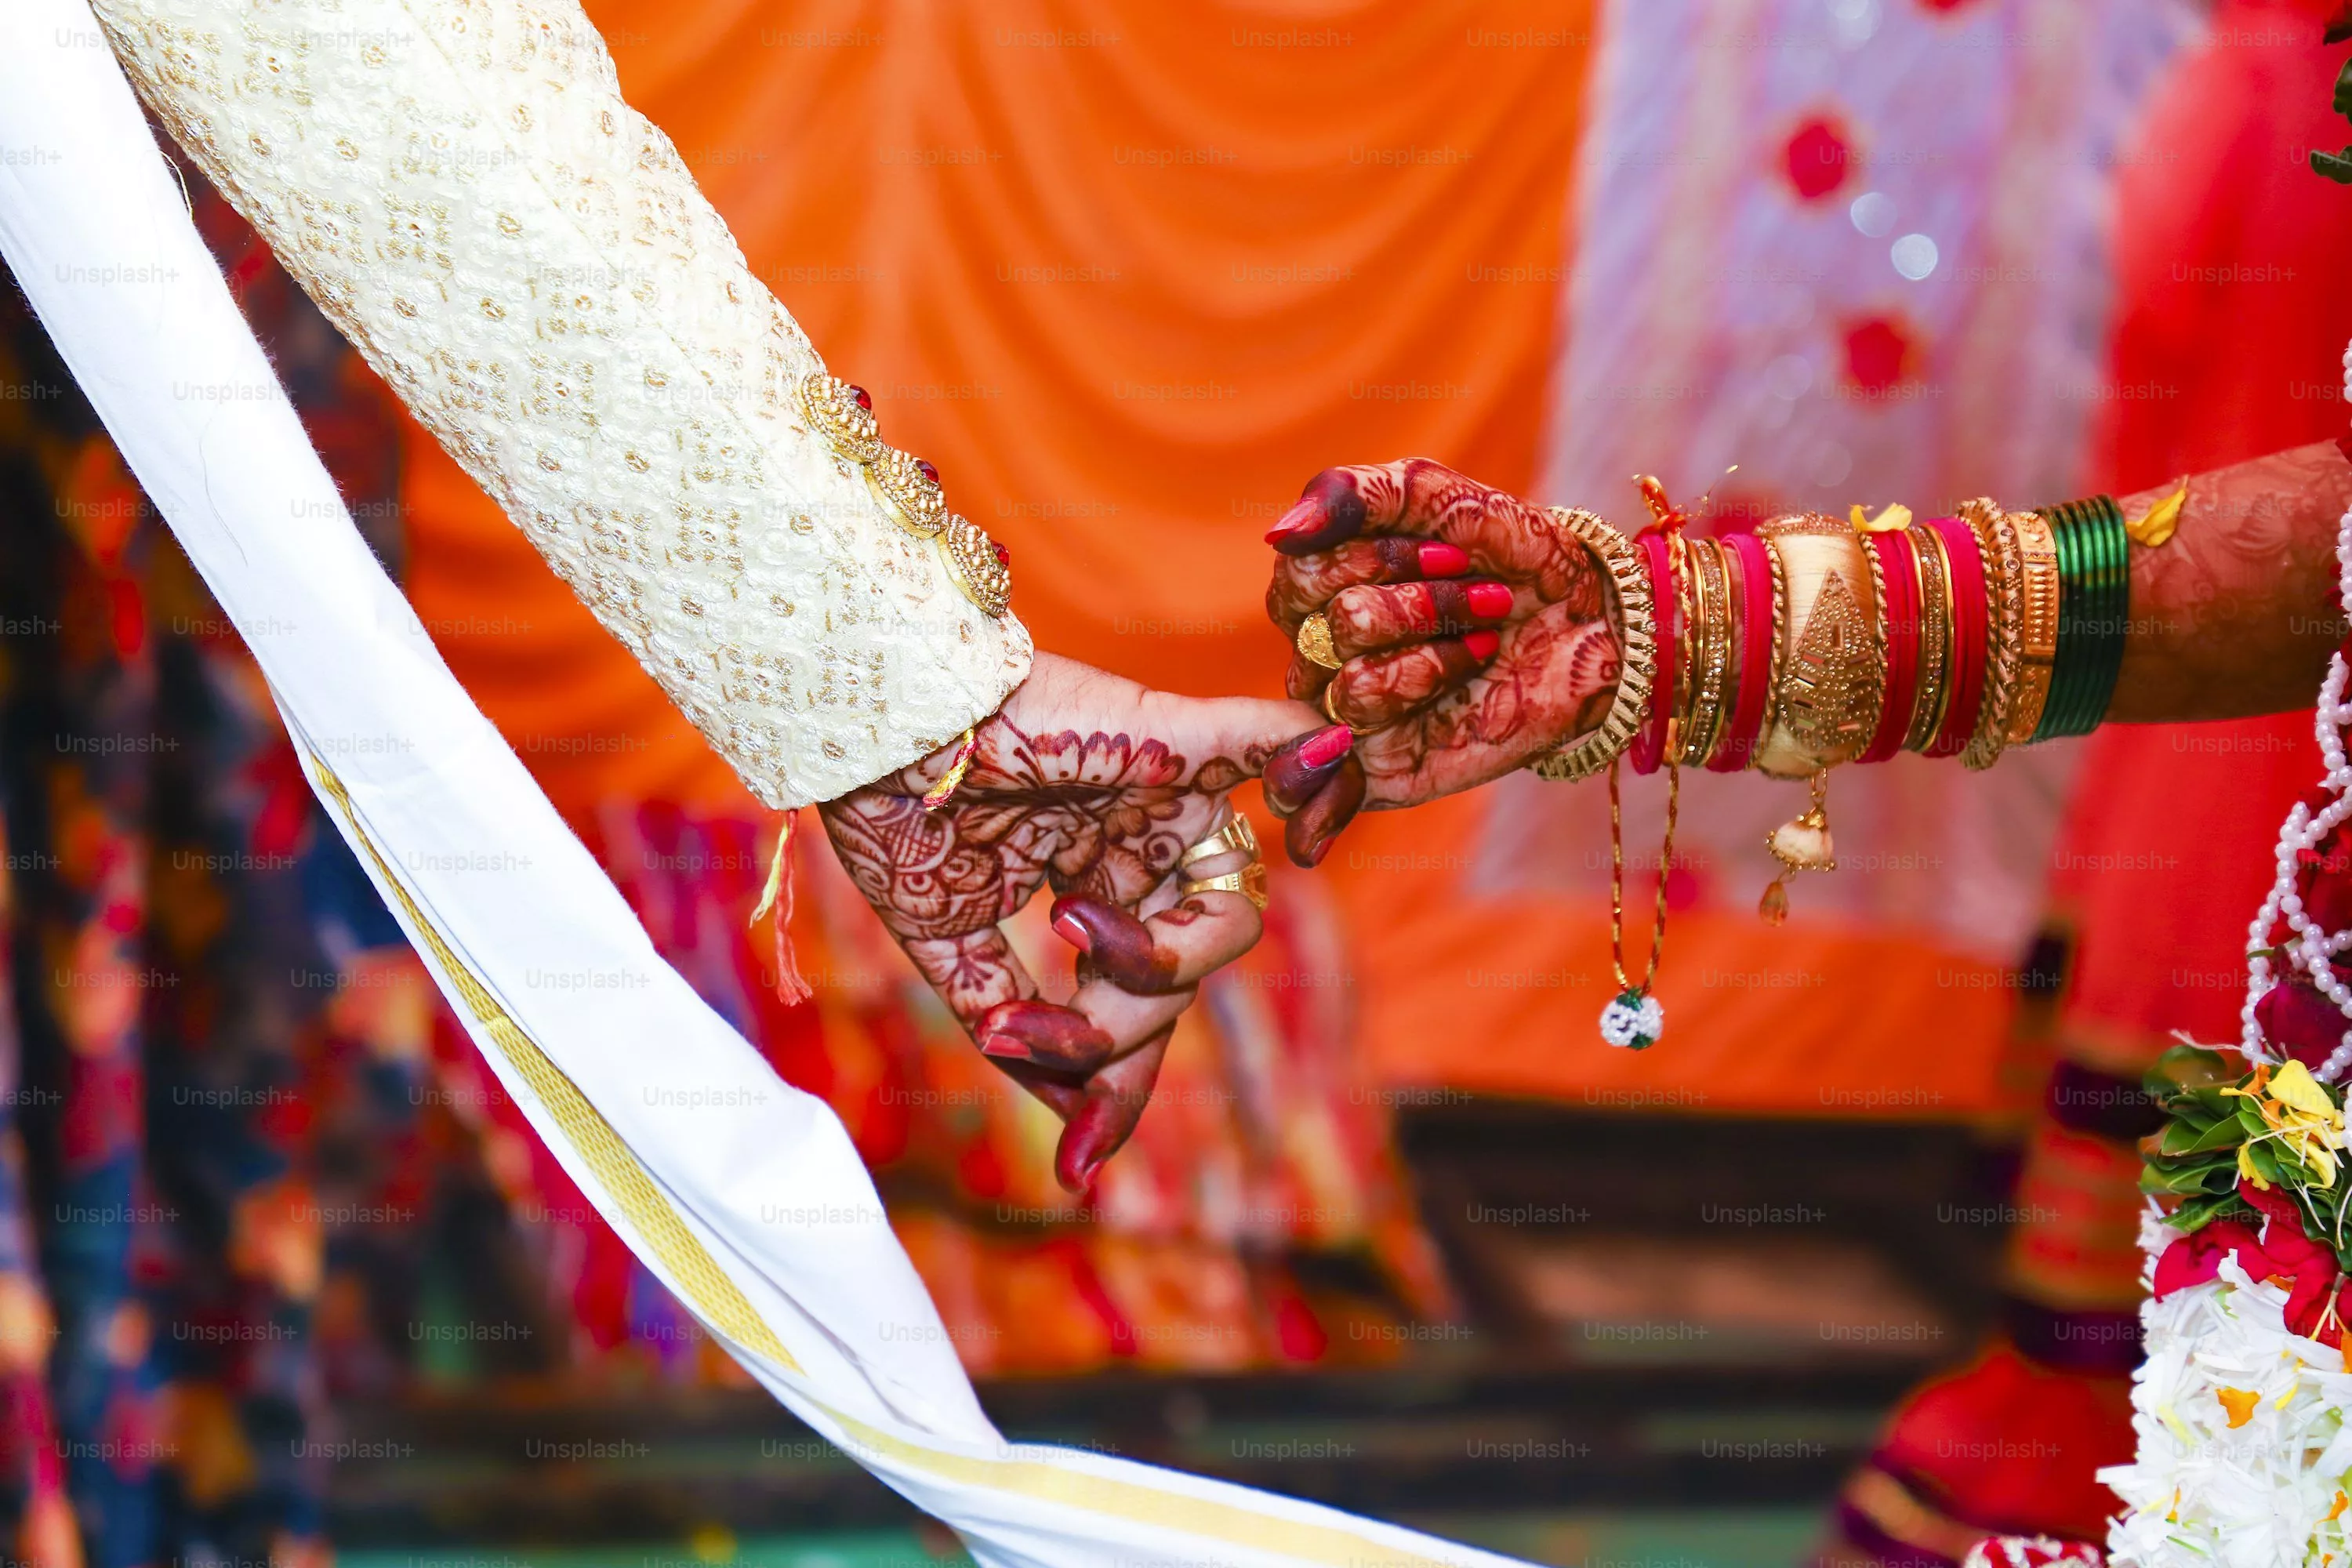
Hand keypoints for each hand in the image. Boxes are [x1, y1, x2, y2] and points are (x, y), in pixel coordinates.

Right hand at [816, 652, 1327, 1191]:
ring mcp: (1166, 797)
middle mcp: (1141, 848)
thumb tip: (1068, 1100)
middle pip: (1185, 974)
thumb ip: (1015, 1018)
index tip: (1079, 1164)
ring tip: (1071, 928)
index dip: (1115, 1087)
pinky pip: (1270, 740)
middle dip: (1119, 1033)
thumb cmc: (890, 812)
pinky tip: (1325, 758)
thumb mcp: (949, 941)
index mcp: (1089, 886)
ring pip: (1230, 914)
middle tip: (1037, 1039)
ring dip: (1154, 958)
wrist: (859, 728)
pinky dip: (1314, 759)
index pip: (1137, 1001)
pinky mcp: (1174, 738)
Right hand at [1259, 458, 1619, 865]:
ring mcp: (1351, 720)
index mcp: (1324, 600)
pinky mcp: (1380, 768)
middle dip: (1418, 598)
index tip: (1453, 548)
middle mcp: (1327, 663)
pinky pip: (1361, 721)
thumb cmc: (1514, 555)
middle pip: (1320, 624)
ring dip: (1435, 637)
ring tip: (1487, 633)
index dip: (1376, 556)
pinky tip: (1474, 665)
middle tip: (1483, 591)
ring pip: (1346, 674)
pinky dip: (1428, 676)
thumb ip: (1353, 496)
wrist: (1600, 619)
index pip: (1296, 576)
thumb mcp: (1435, 498)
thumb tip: (1278, 534)